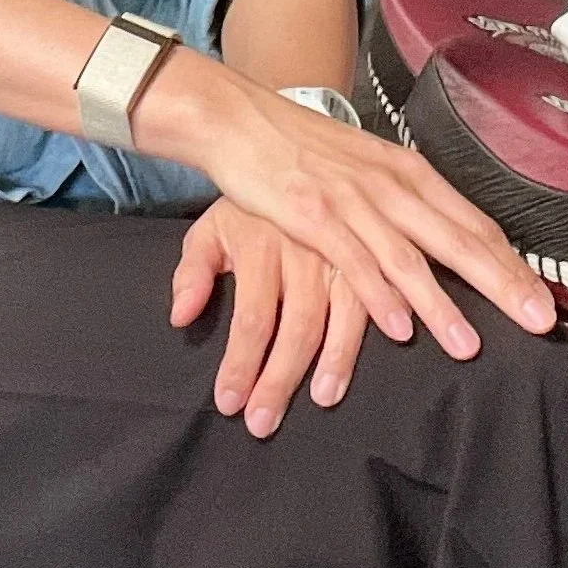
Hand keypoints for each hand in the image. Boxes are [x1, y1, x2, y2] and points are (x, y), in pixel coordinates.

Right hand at [137, 54, 556, 361]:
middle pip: (457, 240)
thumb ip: (401, 204)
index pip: (473, 223)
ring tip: (468, 344)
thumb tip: (439, 241)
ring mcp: (353, 199)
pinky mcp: (313, 215)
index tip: (541, 299)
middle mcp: (390, 183)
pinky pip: (355, 261)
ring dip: (442, 305)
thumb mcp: (365, 167)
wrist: (241, 120)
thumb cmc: (301, 147)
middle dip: (501, 284)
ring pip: (409, 258)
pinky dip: (380, 296)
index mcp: (407, 171)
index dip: (511, 264)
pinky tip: (398, 325)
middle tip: (535, 321)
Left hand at [171, 201, 371, 435]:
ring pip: (341, 317)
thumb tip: (180, 316)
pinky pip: (377, 295)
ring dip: (335, 363)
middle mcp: (302, 252)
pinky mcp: (368, 251)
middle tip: (264, 422)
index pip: (251, 319)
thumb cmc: (247, 204)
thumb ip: (192, 272)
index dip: (241, 364)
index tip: (229, 404)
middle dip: (280, 379)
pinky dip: (380, 327)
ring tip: (323, 400)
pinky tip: (387, 351)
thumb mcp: (210, 228)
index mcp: (260, 247)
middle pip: (295, 327)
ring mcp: (340, 252)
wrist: (283, 145)